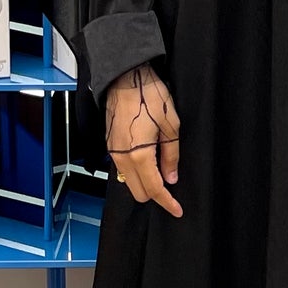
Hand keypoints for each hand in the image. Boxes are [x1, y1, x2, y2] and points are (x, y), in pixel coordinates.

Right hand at [106, 63, 182, 216]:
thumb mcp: (171, 126)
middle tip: (171, 187)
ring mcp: (113, 152)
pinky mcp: (110, 145)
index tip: (177, 210)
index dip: (167, 202)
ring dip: (144, 183)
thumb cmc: (149, 96)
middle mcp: (122, 158)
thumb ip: (170, 156)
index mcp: (139, 155)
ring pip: (128, 182)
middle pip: (138, 192)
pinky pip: (122, 169)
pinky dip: (135, 172)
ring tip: (160, 170)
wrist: (126, 77)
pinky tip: (147, 160)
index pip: (154, 189)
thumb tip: (171, 178)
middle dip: (155, 195)